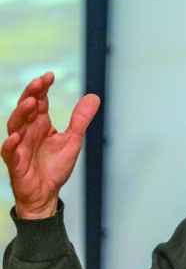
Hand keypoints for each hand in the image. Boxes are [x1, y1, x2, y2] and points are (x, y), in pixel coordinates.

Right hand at [1, 72, 100, 218]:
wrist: (47, 193)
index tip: (50, 76)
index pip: (39, 101)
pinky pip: (9, 152)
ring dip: (21, 113)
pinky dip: (10, 144)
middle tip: (39, 83)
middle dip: (31, 94)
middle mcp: (28, 131)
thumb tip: (93, 97)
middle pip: (25, 108)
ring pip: (15, 125)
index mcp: (40, 124)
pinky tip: (16, 137)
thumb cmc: (55, 166)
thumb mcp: (73, 140)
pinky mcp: (16, 162)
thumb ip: (80, 119)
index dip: (42, 88)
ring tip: (31, 103)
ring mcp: (19, 146)